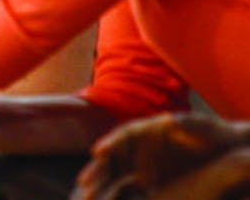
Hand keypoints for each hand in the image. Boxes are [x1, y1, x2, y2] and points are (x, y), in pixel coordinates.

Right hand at [72, 113, 249, 198]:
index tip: (98, 151)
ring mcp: (143, 163)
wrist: (228, 151)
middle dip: (98, 169)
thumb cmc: (215, 136)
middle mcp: (141, 146)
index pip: (125, 135)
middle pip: (114, 157)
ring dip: (103, 185)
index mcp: (149, 129)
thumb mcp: (205, 129)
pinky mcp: (150, 179)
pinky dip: (117, 195)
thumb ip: (188, 125)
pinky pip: (129, 188)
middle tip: (84, 184)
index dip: (110, 143)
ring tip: (88, 198)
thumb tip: (168, 120)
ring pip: (117, 174)